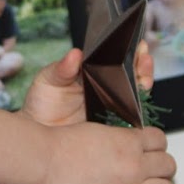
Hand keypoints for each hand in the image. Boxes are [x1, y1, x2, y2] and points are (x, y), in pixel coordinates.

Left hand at [21, 45, 152, 127]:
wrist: (38, 139)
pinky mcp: (115, 128)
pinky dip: (139, 112)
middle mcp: (107, 88)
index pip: (116, 58)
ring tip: (143, 76)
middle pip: (132, 74)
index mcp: (93, 73)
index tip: (136, 44)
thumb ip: (61, 68)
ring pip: (136, 94)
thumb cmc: (42, 105)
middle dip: (142, 64)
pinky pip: (132, 119)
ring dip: (144, 83)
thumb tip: (75, 53)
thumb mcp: (48, 81)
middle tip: (143, 56)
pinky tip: (139, 105)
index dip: (129, 51)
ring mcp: (113, 108)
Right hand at [33, 119, 174, 183]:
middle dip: (162, 166)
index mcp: (129, 142)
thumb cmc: (61, 144)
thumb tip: (134, 144)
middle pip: (169, 166)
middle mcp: (134, 166)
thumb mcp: (98, 130)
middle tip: (152, 169)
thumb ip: (121, 138)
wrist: (42, 162)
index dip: (156, 144)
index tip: (149, 149)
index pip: (161, 141)